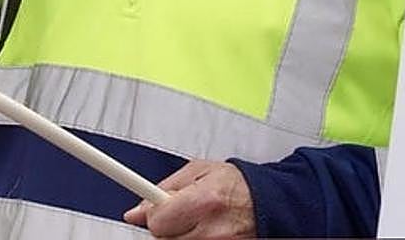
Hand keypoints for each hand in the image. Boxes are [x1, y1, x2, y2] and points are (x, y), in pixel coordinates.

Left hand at [124, 160, 254, 238]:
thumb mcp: (198, 171)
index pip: (158, 221)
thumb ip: (166, 189)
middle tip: (180, 212)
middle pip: (163, 238)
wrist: (267, 202)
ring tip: (195, 219)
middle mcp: (212, 229)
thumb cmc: (235, 184)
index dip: (151, 215)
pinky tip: (202, 230)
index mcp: (204, 201)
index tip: (145, 212)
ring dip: (179, 234)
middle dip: (166, 224)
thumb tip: (137, 211)